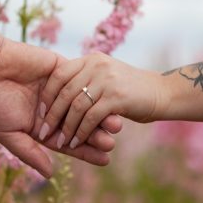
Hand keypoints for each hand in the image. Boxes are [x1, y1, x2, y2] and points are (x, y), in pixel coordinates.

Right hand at [0, 34, 122, 177]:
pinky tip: (105, 99)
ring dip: (99, 114)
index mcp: (41, 126)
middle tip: (111, 143)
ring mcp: (58, 89)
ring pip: (84, 104)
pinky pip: (79, 82)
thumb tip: (50, 175)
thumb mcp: (8, 133)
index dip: (86, 151)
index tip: (105, 160)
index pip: (69, 141)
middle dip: (96, 135)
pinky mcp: (60, 69)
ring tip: (115, 126)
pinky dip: (91, 91)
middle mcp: (52, 109)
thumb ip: (30, 152)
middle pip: (80, 125)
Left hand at [39, 52, 165, 149]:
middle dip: (52, 115)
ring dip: (66, 128)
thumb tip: (58, 97)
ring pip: (76, 107)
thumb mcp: (105, 76)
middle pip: (65, 91)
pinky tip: (76, 143)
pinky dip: (81, 133)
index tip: (40, 112)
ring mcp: (107, 80)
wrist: (162, 92)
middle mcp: (96, 65)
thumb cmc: (130, 89)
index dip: (47, 95)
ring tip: (59, 142)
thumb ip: (85, 80)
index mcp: (90, 59)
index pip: (59, 74)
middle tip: (43, 132)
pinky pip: (91, 118)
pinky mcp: (116, 97)